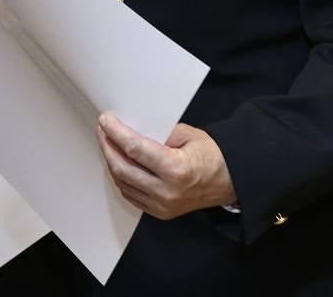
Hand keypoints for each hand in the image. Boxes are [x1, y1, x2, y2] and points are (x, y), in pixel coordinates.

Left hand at [96, 113, 235, 219]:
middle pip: (123, 168)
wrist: (229, 182)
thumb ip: (159, 132)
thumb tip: (132, 128)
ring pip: (123, 183)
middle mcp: (166, 191)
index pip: (134, 148)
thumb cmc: (212, 156)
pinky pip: (131, 194)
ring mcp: (162, 205)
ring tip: (108, 143)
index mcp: (176, 169)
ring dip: (111, 161)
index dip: (115, 132)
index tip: (106, 120)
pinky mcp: (160, 212)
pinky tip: (119, 162)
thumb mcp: (188, 135)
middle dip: (108, 146)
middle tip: (102, 129)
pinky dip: (121, 178)